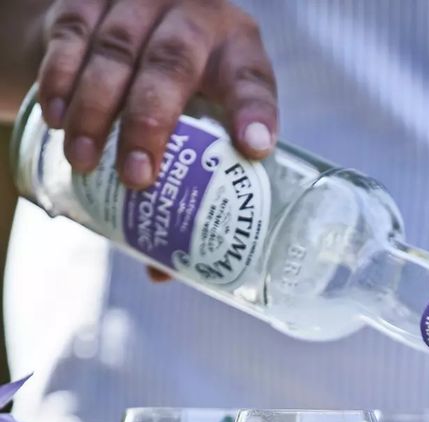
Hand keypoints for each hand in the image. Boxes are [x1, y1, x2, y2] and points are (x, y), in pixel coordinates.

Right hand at [37, 0, 277, 189]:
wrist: (117, 33)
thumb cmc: (173, 99)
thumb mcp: (196, 127)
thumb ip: (185, 186)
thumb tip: (160, 271)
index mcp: (236, 54)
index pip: (252, 81)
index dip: (254, 113)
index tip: (254, 148)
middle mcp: (193, 19)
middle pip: (173, 64)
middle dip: (151, 122)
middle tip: (137, 177)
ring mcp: (140, 4)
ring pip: (117, 49)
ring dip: (97, 109)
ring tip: (85, 162)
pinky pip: (73, 34)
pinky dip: (61, 79)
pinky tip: (58, 120)